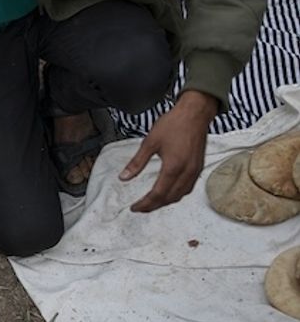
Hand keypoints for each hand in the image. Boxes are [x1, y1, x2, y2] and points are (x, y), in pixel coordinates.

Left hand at [120, 90, 217, 212]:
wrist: (195, 113)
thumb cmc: (173, 124)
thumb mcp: (150, 142)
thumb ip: (136, 163)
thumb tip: (123, 178)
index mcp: (173, 167)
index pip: (158, 194)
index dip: (145, 204)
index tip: (134, 208)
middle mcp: (187, 172)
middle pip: (169, 198)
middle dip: (154, 206)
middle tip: (140, 208)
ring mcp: (195, 171)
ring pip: (180, 195)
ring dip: (166, 201)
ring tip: (152, 202)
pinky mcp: (199, 167)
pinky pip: (188, 187)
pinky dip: (177, 194)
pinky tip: (168, 192)